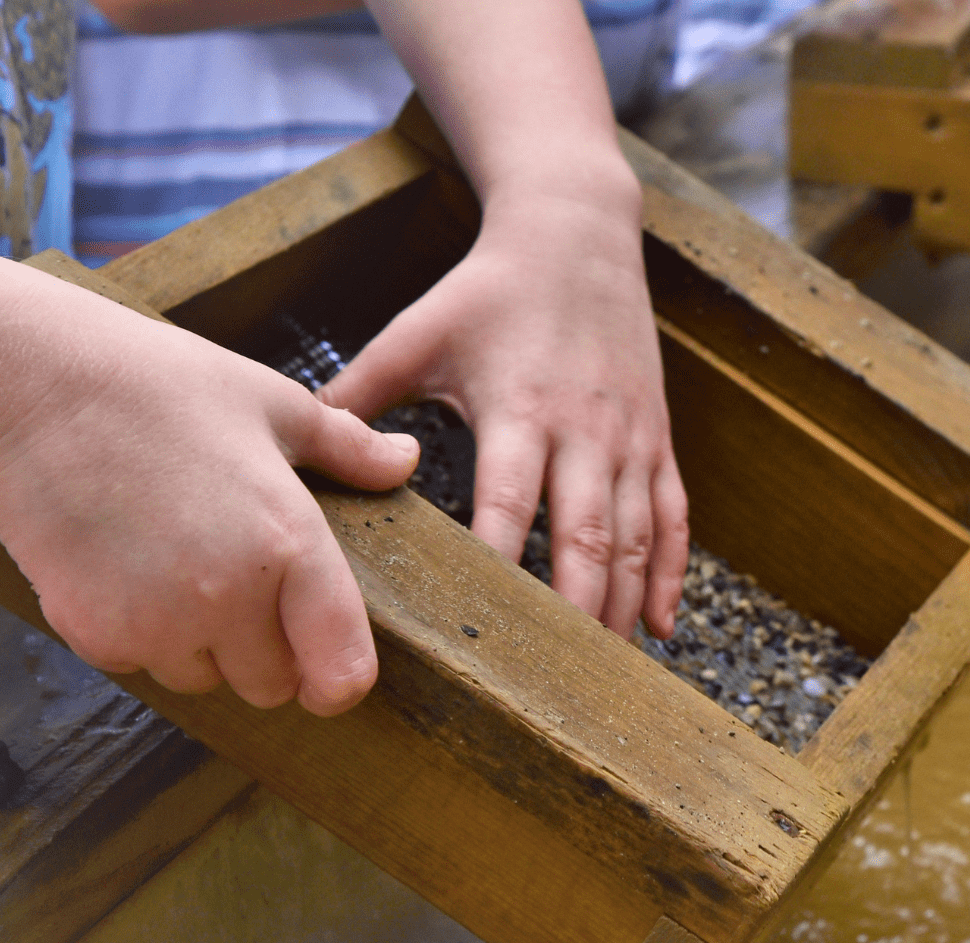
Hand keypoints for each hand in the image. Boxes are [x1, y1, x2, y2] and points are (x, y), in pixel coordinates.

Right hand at [0, 292, 417, 715]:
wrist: (30, 384)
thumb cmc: (160, 384)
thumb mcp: (275, 405)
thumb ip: (348, 449)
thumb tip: (404, 460)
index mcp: (289, 545)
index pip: (340, 671)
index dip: (339, 677)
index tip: (329, 665)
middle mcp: (227, 598)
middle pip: (271, 685)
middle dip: (266, 650)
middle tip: (241, 582)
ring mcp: (155, 622)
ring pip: (204, 679)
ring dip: (201, 644)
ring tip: (177, 560)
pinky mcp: (92, 631)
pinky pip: (137, 663)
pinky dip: (138, 633)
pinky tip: (126, 564)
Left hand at [319, 185, 689, 639]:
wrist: (578, 233)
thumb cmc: (487, 290)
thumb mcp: (417, 331)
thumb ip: (360, 393)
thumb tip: (296, 446)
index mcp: (518, 407)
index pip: (509, 504)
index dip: (499, 567)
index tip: (480, 627)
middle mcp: (583, 429)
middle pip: (584, 536)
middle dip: (572, 612)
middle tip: (553, 682)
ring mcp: (630, 438)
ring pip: (634, 538)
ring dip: (620, 607)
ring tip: (602, 673)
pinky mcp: (657, 439)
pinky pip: (673, 519)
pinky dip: (669, 576)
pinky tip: (659, 628)